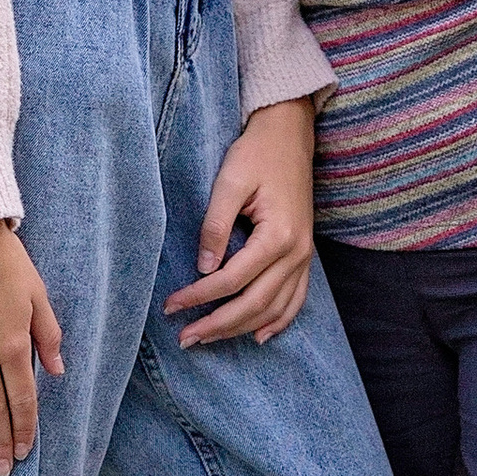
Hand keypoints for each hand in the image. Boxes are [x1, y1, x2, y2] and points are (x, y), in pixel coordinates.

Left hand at [161, 99, 316, 346]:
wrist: (289, 136)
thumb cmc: (256, 154)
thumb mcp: (228, 182)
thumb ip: (215, 226)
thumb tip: (204, 269)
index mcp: (278, 235)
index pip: (232, 279)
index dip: (199, 296)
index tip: (171, 305)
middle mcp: (297, 253)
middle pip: (254, 304)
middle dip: (218, 325)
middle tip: (186, 338)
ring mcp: (305, 257)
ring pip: (275, 309)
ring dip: (241, 329)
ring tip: (209, 339)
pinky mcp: (305, 255)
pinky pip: (296, 299)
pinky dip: (278, 321)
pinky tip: (259, 336)